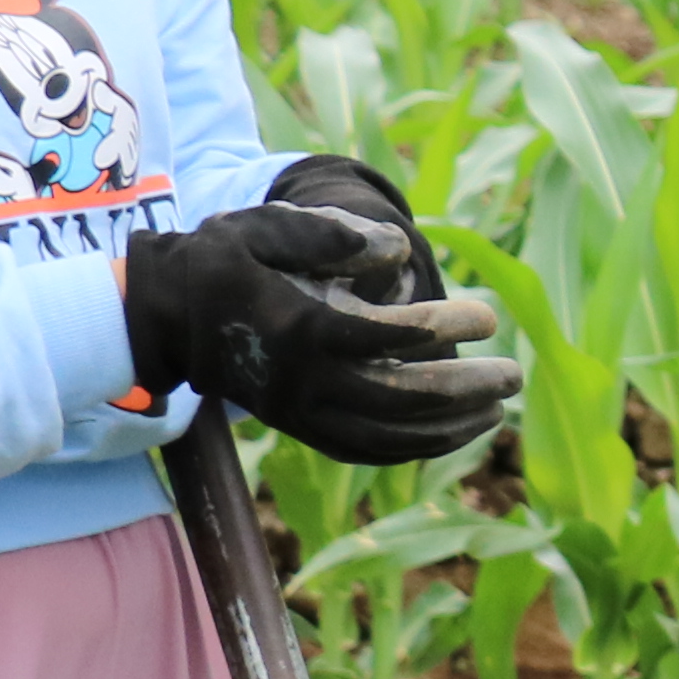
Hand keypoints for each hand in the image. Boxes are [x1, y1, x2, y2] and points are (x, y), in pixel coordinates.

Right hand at [122, 198, 513, 466]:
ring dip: (449, 428)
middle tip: (514, 376)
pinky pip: (366, 450)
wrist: (163, 317)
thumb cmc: (220, 261)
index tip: (487, 317)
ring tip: (498, 410)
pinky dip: (414, 448)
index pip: (386, 337)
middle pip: (398, 397)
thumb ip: (328, 232)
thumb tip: (399, 249)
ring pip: (387, 435)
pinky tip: (455, 432)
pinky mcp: (300, 427)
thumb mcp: (262, 227)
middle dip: (463, 390)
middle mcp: (302, 381)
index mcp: (298, 327)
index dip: (442, 330)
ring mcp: (300, 412)